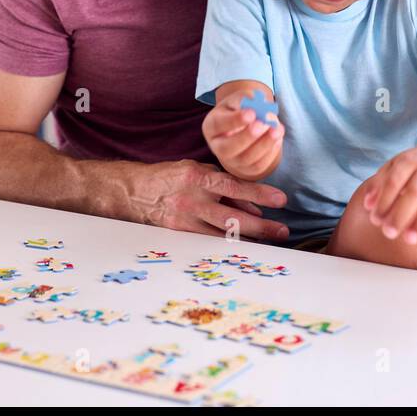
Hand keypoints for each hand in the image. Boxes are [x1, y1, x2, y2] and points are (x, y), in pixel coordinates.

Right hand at [125, 158, 290, 240]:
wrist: (133, 191)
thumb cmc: (169, 177)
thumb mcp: (196, 170)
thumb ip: (223, 184)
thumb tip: (251, 204)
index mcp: (198, 177)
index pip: (234, 186)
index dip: (259, 193)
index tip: (281, 200)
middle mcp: (192, 199)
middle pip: (232, 216)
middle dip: (262, 225)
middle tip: (283, 231)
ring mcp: (185, 219)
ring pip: (223, 233)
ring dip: (250, 238)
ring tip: (270, 240)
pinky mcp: (179, 234)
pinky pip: (209, 241)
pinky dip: (229, 243)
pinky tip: (245, 245)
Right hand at [201, 88, 283, 179]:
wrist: (245, 126)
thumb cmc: (240, 109)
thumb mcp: (239, 99)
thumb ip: (246, 99)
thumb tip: (258, 104)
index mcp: (211, 127)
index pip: (218, 125)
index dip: (234, 120)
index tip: (251, 113)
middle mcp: (218, 147)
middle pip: (228, 148)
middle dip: (247, 137)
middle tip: (263, 124)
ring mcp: (232, 161)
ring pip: (246, 158)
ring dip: (264, 144)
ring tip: (277, 129)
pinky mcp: (247, 169)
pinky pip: (259, 165)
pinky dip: (271, 152)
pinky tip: (278, 138)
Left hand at [361, 142, 416, 244]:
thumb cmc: (414, 167)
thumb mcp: (395, 166)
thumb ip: (379, 184)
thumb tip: (368, 206)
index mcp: (409, 160)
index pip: (394, 181)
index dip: (384, 201)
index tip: (376, 221)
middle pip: (415, 191)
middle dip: (401, 215)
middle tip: (388, 233)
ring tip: (410, 239)